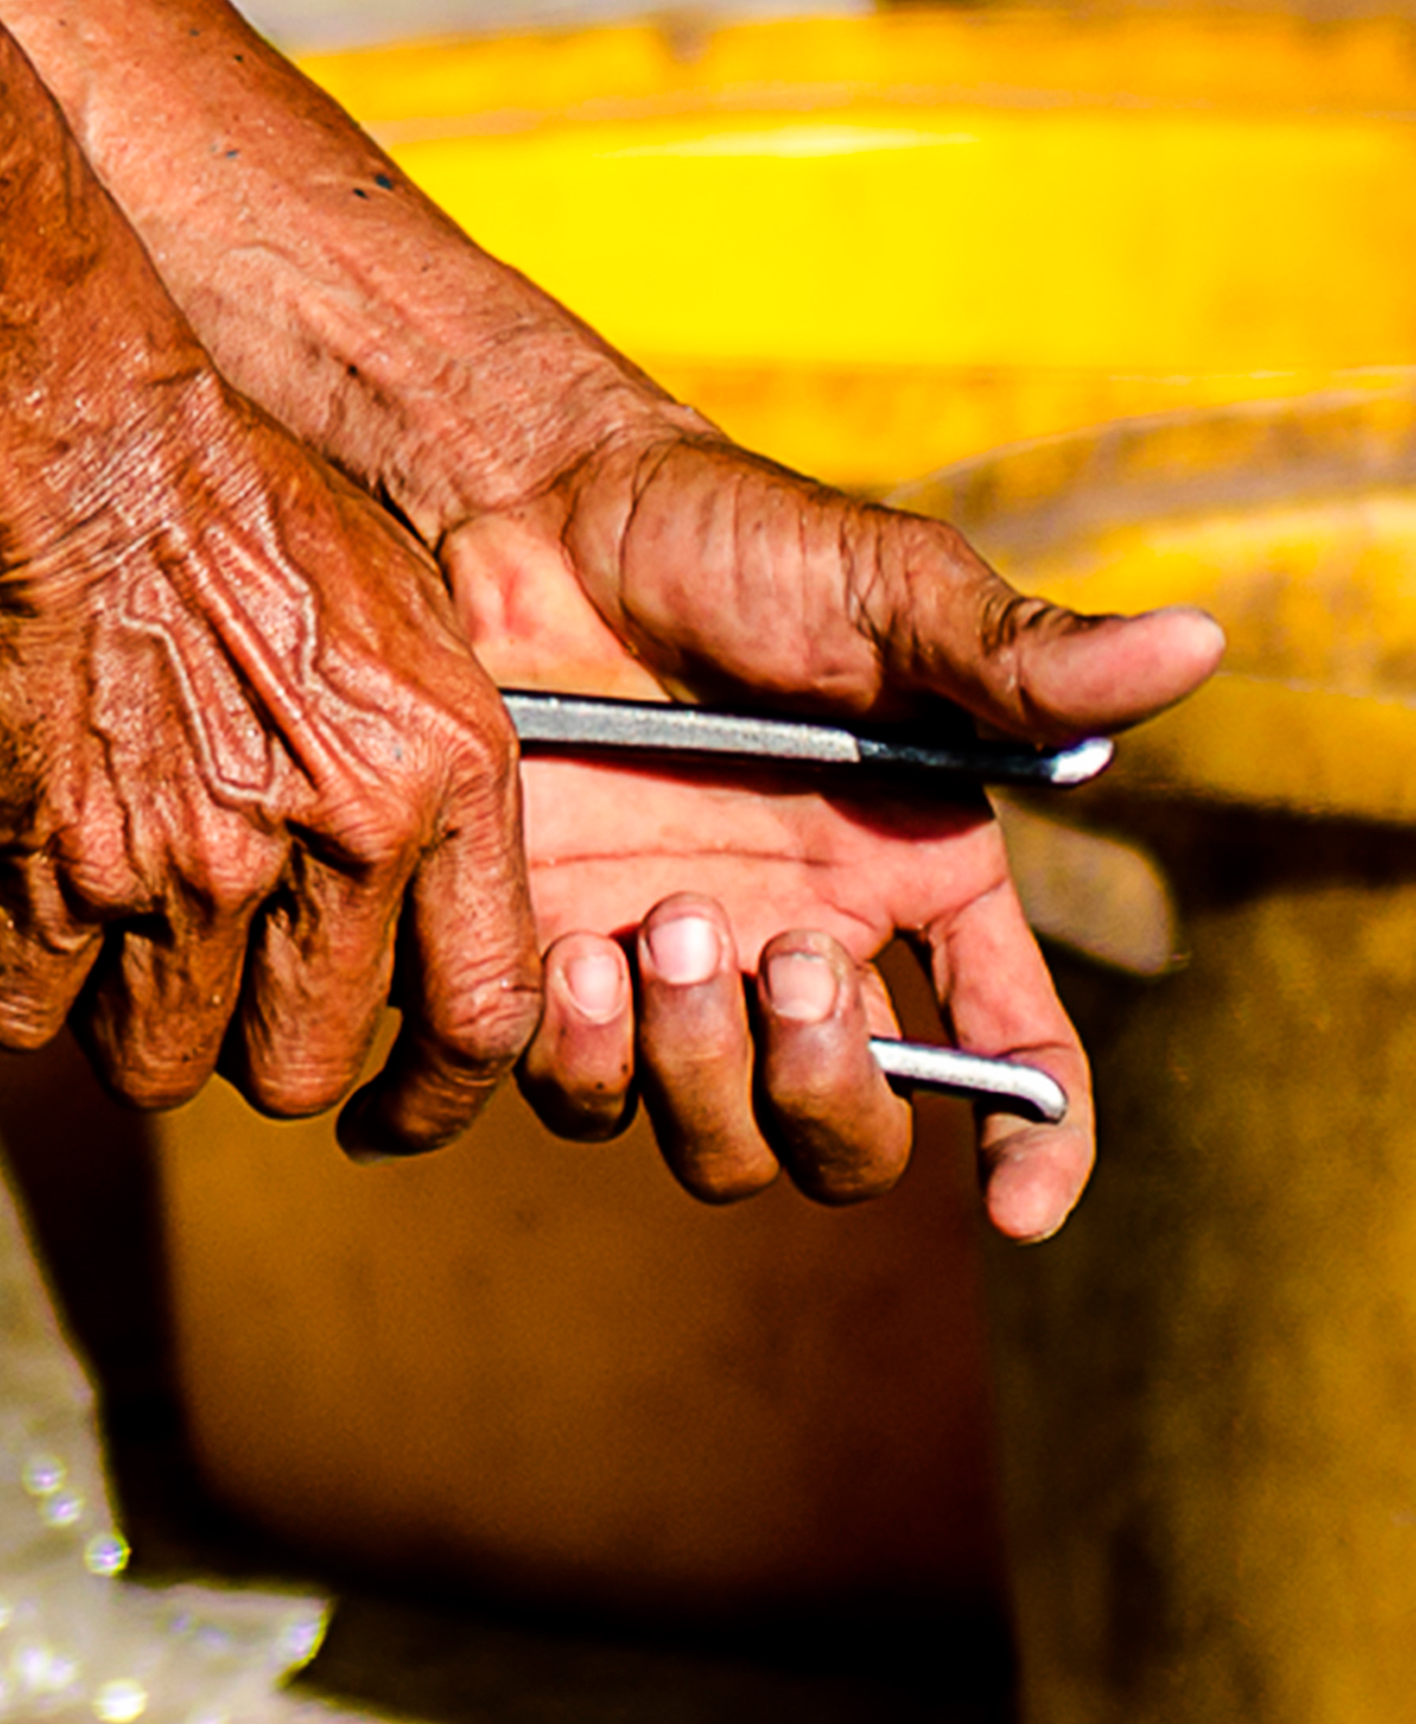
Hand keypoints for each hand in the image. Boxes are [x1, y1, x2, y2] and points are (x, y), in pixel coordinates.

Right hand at [0, 374, 542, 1138]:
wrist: (92, 445)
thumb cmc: (242, 505)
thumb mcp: (409, 630)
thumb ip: (423, 776)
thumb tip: (404, 888)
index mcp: (445, 781)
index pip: (484, 1016)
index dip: (435, 1097)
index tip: (392, 1113)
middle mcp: (334, 841)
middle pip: (294, 1068)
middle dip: (243, 1047)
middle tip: (204, 982)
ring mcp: (192, 864)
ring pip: (155, 1060)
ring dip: (122, 1022)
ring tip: (99, 946)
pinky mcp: (56, 860)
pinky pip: (21, 1004)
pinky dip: (0, 978)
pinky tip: (0, 917)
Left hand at [436, 430, 1221, 1239]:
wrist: (525, 515)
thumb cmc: (717, 539)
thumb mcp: (882, 590)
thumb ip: (1019, 652)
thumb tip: (1197, 645)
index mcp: (914, 881)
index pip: (1013, 1059)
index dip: (1036, 1149)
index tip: (1016, 1208)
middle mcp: (796, 948)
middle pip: (843, 1137)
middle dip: (826, 1093)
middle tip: (778, 958)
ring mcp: (667, 966)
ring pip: (705, 1139)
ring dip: (695, 1073)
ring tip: (655, 931)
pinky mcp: (538, 960)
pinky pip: (566, 1096)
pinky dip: (575, 1062)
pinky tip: (567, 955)